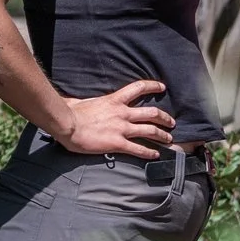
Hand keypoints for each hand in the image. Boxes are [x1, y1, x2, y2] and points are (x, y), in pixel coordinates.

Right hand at [55, 80, 172, 158]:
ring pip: (150, 131)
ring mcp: (122, 129)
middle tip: (172, 122)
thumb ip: (82, 101)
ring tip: (169, 139)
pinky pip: (138, 149)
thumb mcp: (80, 101)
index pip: (139, 88)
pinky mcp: (118, 143)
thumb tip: (71, 101)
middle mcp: (123, 113)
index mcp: (115, 100)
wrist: (68, 125)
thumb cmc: (71, 113)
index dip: (153, 86)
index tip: (162, 87)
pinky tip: (155, 155)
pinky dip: (149, 152)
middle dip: (165, 118)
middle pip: (152, 113)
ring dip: (162, 135)